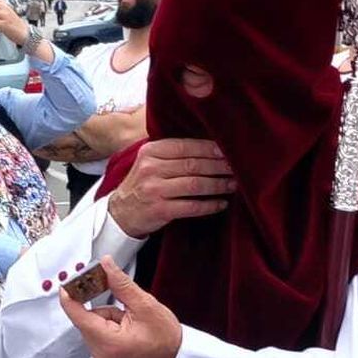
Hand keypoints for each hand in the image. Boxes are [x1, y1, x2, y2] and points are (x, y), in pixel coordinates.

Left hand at [60, 257, 182, 357]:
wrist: (175, 357)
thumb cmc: (166, 337)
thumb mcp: (145, 304)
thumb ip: (121, 284)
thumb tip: (106, 265)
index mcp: (109, 344)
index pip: (79, 317)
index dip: (71, 297)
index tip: (67, 283)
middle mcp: (101, 355)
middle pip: (87, 320)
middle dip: (103, 308)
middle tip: (124, 307)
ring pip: (92, 326)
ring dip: (107, 317)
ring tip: (130, 322)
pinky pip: (97, 334)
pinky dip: (108, 326)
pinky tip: (126, 328)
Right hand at [108, 137, 234, 237]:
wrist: (121, 212)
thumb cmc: (143, 183)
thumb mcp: (149, 161)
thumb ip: (172, 152)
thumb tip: (211, 145)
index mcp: (151, 151)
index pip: (185, 146)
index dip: (209, 149)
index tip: (227, 151)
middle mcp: (151, 169)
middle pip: (193, 165)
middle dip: (218, 166)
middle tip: (236, 168)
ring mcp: (155, 190)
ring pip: (195, 185)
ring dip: (218, 185)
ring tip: (233, 185)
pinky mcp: (160, 210)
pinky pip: (192, 206)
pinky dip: (209, 205)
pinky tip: (221, 203)